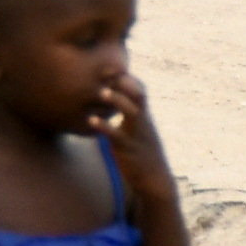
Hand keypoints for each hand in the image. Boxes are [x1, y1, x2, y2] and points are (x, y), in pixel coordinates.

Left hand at [92, 65, 178, 205]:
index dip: (127, 77)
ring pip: (132, 113)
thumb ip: (126, 115)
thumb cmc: (141, 152)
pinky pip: (117, 136)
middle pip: (139, 96)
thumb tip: (110, 101)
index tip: (110, 65)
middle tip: (105, 71)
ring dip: (118, 101)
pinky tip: (90, 121)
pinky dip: (104, 127)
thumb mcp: (135, 130)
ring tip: (102, 92)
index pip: (140, 90)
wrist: (154, 179)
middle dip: (124, 83)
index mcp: (143, 116)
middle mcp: (142, 122)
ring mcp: (137, 135)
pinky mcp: (129, 149)